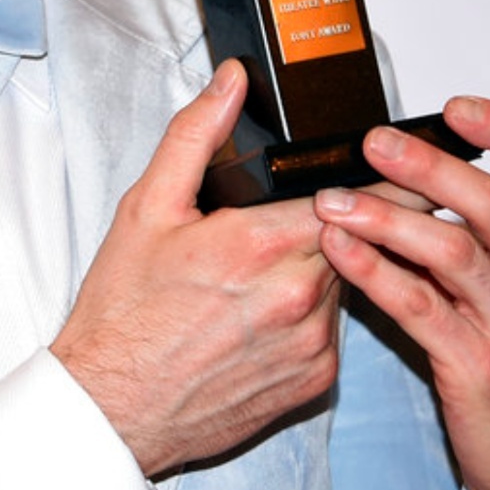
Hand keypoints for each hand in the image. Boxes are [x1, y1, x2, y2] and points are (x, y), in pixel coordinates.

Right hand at [51, 61, 341, 478]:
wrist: (113, 407)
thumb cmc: (124, 312)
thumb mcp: (147, 207)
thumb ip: (197, 135)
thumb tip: (231, 82)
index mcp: (260, 244)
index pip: (351, 193)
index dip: (363, 176)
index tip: (376, 163)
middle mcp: (298, 296)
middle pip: (353, 233)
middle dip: (340, 218)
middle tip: (304, 212)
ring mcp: (312, 343)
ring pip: (347, 279)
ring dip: (325, 265)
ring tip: (269, 266)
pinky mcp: (316, 381)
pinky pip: (335, 328)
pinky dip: (314, 313)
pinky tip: (267, 312)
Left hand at [313, 97, 489, 489]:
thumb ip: (477, 233)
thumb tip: (410, 174)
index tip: (453, 108)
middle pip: (489, 201)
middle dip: (426, 164)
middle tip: (371, 142)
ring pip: (452, 251)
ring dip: (386, 217)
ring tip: (333, 200)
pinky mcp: (478, 366)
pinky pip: (421, 308)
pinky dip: (376, 273)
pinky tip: (341, 253)